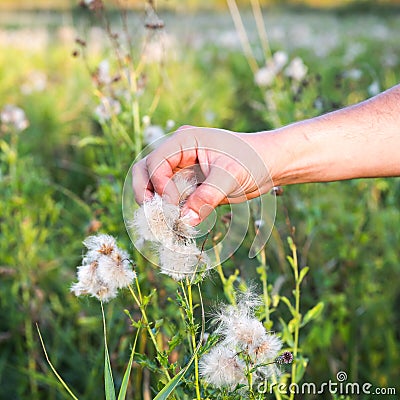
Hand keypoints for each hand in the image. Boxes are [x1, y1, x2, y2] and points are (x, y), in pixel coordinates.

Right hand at [132, 126, 274, 224]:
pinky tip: (177, 219)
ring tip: (164, 219)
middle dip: (145, 191)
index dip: (159, 184)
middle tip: (152, 213)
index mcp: (185, 140)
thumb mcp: (231, 177)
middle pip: (145, 169)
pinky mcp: (188, 180)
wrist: (269, 163)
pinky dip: (169, 207)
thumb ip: (206, 197)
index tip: (173, 204)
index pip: (156, 161)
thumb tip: (184, 221)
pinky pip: (170, 193)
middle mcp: (178, 150)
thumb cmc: (253, 160)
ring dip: (155, 201)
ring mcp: (182, 165)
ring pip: (154, 182)